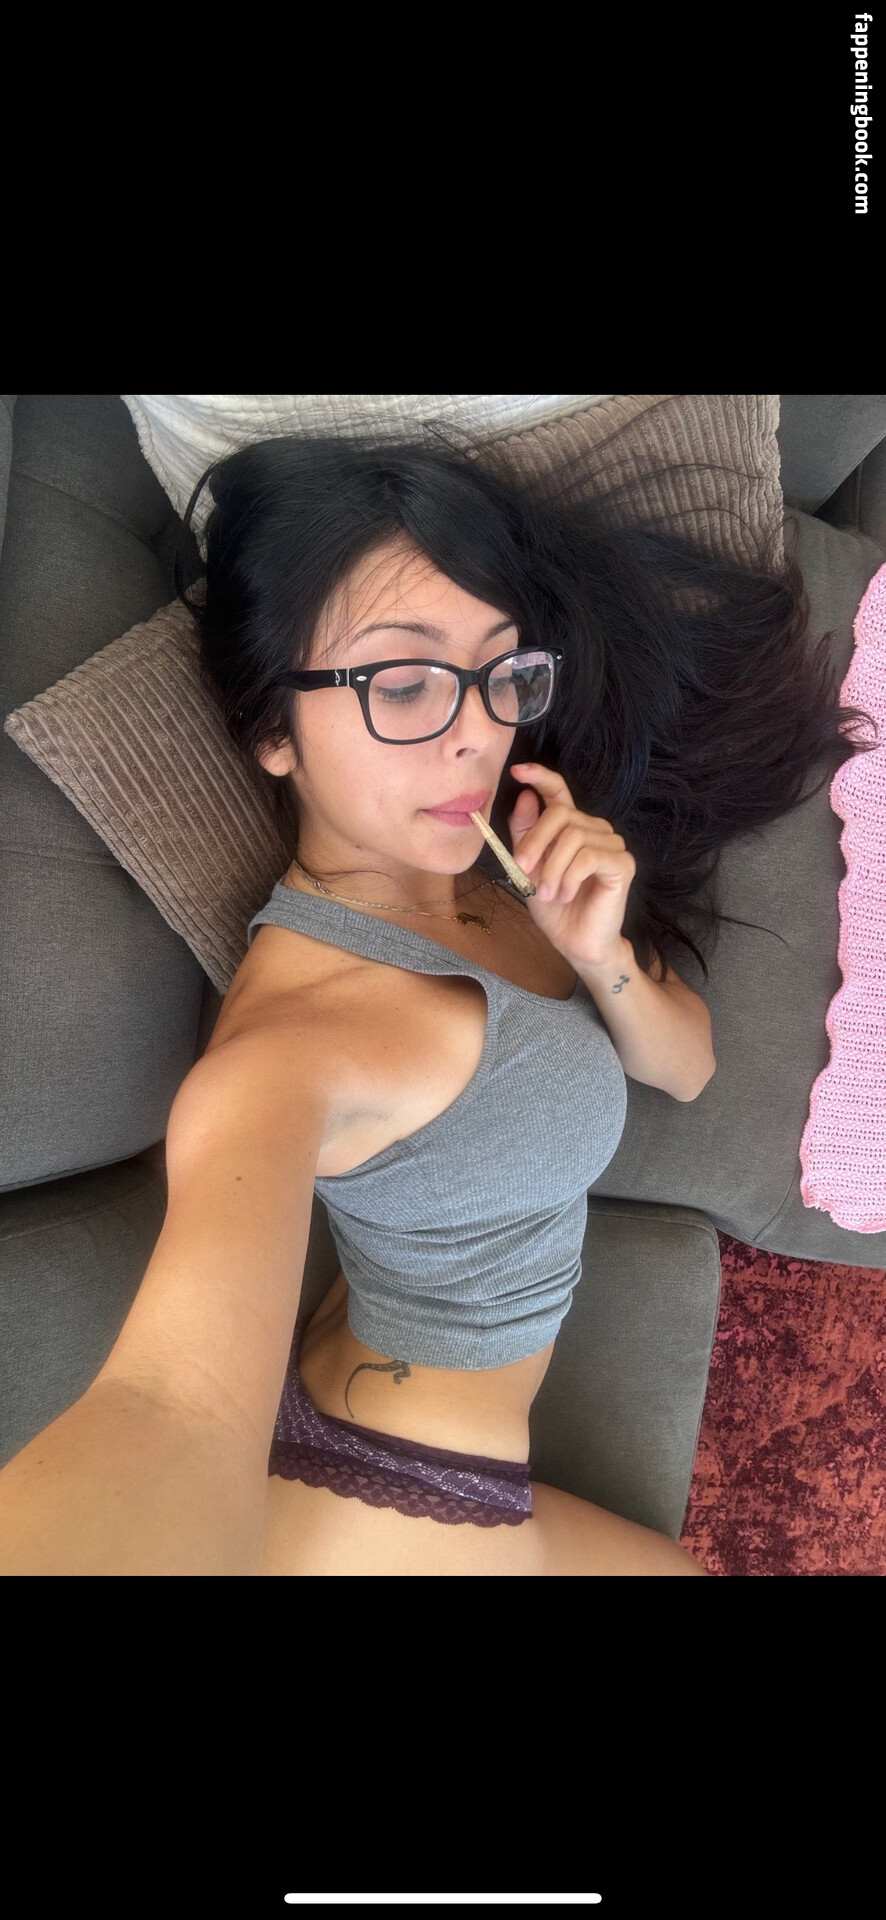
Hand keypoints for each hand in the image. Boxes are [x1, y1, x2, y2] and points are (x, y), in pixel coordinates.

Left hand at [507, 762, 636, 970]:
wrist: (576, 943)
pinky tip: (566, 893)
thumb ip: (526, 834)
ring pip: (574, 836)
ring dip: (552, 868)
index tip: (518, 770)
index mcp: (571, 828)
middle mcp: (594, 830)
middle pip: (560, 814)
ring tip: (547, 892)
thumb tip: (527, 797)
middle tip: (522, 870)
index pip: (559, 792)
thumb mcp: (529, 869)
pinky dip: (570, 876)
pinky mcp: (622, 864)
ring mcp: (611, 845)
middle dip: (534, 841)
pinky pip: (589, 856)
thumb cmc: (555, 908)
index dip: (541, 776)